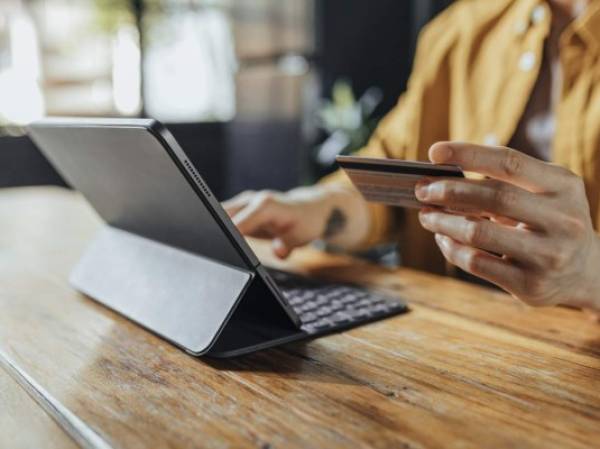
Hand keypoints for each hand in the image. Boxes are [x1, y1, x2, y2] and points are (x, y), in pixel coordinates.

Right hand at [223, 185, 370, 257]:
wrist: (309, 209)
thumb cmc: (305, 222)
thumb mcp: (301, 236)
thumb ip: (287, 245)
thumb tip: (277, 252)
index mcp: (265, 205)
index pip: (239, 221)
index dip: (228, 234)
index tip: (220, 247)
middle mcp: (251, 200)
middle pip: (221, 215)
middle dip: (214, 231)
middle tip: (211, 251)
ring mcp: (244, 203)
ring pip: (219, 215)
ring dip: (213, 229)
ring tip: (212, 248)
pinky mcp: (240, 210)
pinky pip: (223, 218)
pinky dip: (218, 229)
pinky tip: (217, 243)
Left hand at [415, 141, 599, 310]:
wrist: (587, 272)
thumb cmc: (553, 222)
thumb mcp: (546, 192)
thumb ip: (505, 180)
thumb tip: (443, 176)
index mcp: (564, 186)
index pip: (510, 162)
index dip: (468, 154)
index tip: (435, 153)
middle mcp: (562, 220)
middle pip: (492, 197)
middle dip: (448, 191)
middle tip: (423, 190)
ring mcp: (548, 255)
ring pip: (478, 232)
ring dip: (443, 221)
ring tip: (427, 215)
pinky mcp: (530, 285)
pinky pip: (476, 262)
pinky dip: (451, 248)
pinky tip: (443, 238)